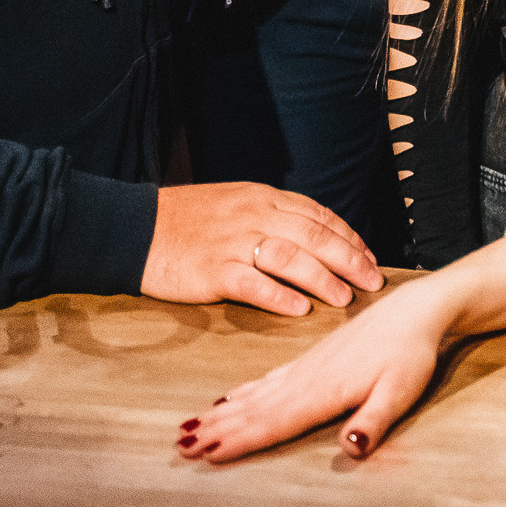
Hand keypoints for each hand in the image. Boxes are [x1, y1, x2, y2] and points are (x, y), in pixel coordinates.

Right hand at [141, 182, 383, 315]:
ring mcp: (233, 243)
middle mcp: (253, 216)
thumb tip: (313, 236)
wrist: (133, 228)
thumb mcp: (234, 202)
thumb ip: (271, 216)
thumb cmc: (186, 220)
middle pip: (313, 236)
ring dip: (322, 279)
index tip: (369, 257)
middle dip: (349, 259)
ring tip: (344, 298)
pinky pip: (253, 283)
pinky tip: (299, 309)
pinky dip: (279, 296)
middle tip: (372, 281)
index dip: (348, 236)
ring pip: (290, 258)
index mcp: (262, 197)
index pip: (318, 214)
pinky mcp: (212, 270)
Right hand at [179, 282, 449, 463]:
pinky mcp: (312, 359)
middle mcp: (306, 379)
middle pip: (254, 410)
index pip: (274, 423)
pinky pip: (267, 380)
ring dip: (222, 413)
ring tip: (189, 427)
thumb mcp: (401, 392)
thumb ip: (374, 422)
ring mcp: (306, 368)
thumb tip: (349, 450)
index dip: (239, 441)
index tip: (204, 455)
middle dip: (216, 430)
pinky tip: (230, 399)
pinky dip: (244, 393)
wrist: (416, 309)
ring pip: (255, 395)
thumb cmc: (411, 354)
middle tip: (179, 446)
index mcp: (323, 392)